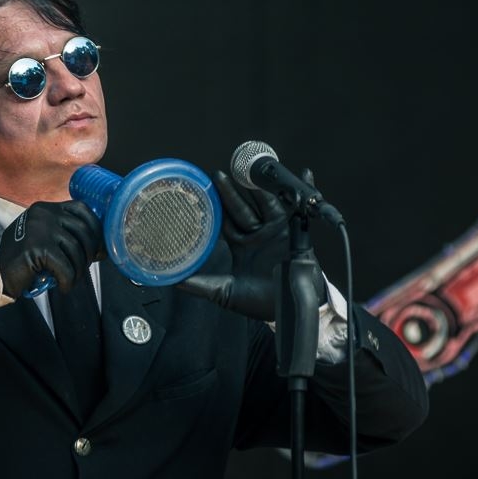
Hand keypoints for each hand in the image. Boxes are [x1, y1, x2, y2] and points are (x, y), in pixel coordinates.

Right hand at [0, 201, 104, 298]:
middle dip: (89, 253)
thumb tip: (101, 247)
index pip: (82, 209)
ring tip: (70, 280)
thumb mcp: (44, 238)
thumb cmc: (22, 258)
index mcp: (46, 208)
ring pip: (76, 249)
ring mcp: (40, 228)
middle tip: (82, 268)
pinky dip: (68, 280)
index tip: (98, 248)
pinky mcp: (36, 247)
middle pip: (84, 230)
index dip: (96, 229)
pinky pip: (65, 266)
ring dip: (78, 270)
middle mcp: (44, 213)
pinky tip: (62, 287)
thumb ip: (66, 234)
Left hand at [176, 170, 289, 319]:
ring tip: (245, 171)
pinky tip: (304, 174)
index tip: (205, 192)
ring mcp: (277, 232)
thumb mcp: (223, 292)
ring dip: (257, 187)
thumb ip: (199, 285)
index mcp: (244, 247)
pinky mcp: (295, 232)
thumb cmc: (262, 303)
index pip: (227, 222)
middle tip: (217, 175)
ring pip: (265, 203)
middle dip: (230, 191)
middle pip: (242, 208)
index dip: (217, 207)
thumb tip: (173, 280)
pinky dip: (305, 191)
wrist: (289, 308)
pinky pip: (299, 209)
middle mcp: (259, 236)